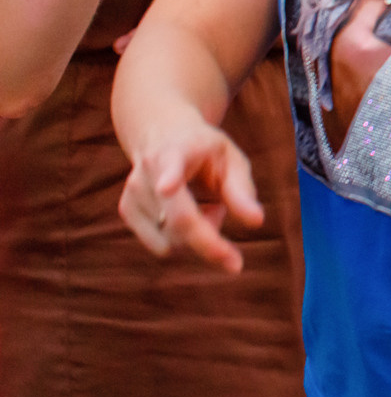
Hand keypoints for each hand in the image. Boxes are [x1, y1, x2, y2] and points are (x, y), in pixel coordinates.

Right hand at [119, 118, 262, 273]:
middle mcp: (147, 172)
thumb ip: (242, 191)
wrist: (162, 134)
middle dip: (209, 245)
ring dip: (200, 236)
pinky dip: (182, 240)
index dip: (169, 178)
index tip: (166, 186)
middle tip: (235, 261)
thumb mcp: (231, 160)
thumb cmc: (205, 151)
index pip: (171, 166)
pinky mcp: (127, 211)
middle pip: (178, 220)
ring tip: (209, 207)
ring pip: (172, 241)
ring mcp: (132, 193)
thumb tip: (256, 222)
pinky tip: (191, 214)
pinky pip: (162, 246)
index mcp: (176, 151)